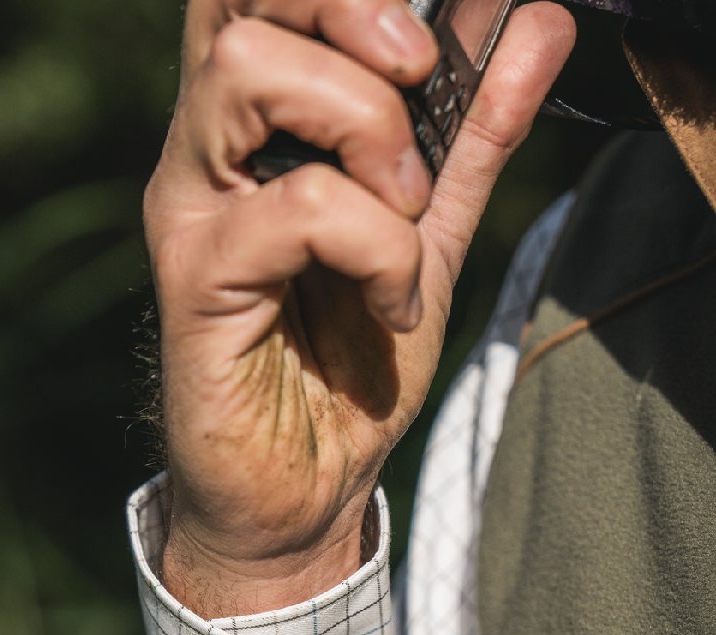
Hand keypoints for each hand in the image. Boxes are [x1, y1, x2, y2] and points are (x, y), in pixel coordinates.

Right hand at [146, 0, 574, 616]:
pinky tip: (394, 302)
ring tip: (405, 211)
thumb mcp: (429, 233)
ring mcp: (192, 213)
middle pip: (243, 0)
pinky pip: (298, 205)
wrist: (301, 493)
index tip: (431, 51)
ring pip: (248, 71)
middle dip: (359, 20)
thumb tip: (534, 19)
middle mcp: (206, 154)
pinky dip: (377, 244)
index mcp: (253, 130)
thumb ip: (472, 135)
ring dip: (366, 127)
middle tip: (420, 93)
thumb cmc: (345, 371)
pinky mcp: (195, 281)